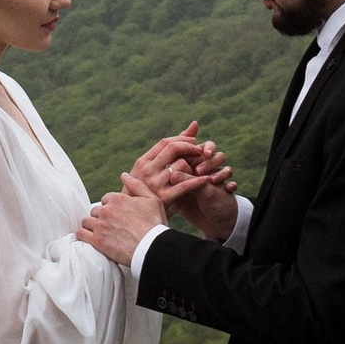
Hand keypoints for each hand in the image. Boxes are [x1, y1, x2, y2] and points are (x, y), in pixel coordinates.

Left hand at [77, 177, 165, 269]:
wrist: (153, 247)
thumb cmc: (155, 224)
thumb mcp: (152, 200)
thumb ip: (136, 185)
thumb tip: (124, 175)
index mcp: (118, 199)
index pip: (105, 199)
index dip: (111, 207)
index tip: (117, 215)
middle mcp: (107, 210)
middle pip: (96, 210)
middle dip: (101, 217)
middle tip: (111, 226)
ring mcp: (100, 225)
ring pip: (87, 221)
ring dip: (92, 226)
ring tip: (101, 233)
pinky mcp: (97, 241)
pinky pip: (81, 234)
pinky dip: (83, 235)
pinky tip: (90, 238)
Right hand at [129, 127, 235, 242]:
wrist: (137, 220)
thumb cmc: (148, 190)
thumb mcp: (152, 169)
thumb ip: (173, 147)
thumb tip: (195, 123)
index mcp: (142, 162)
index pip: (165, 142)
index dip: (182, 139)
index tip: (194, 141)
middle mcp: (146, 170)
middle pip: (173, 149)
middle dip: (190, 147)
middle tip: (202, 150)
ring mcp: (154, 183)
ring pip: (181, 165)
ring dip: (193, 166)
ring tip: (198, 171)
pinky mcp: (164, 197)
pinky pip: (186, 184)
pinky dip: (198, 180)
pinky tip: (207, 179)